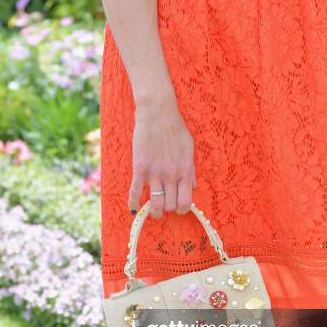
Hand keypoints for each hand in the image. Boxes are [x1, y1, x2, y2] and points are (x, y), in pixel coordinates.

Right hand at [128, 93, 196, 218]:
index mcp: (185, 171)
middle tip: (165, 206)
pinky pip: (135, 192)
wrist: (157, 114)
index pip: (185, 202)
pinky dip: (133, 204)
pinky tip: (133, 210)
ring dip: (155, 212)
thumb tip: (193, 186)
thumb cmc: (175, 129)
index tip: (178, 207)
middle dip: (168, 209)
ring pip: (155, 204)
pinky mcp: (140, 169)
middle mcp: (171, 176)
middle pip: (170, 205)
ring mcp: (155, 173)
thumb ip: (191, 170)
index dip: (182, 209)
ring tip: (154, 212)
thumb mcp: (189, 149)